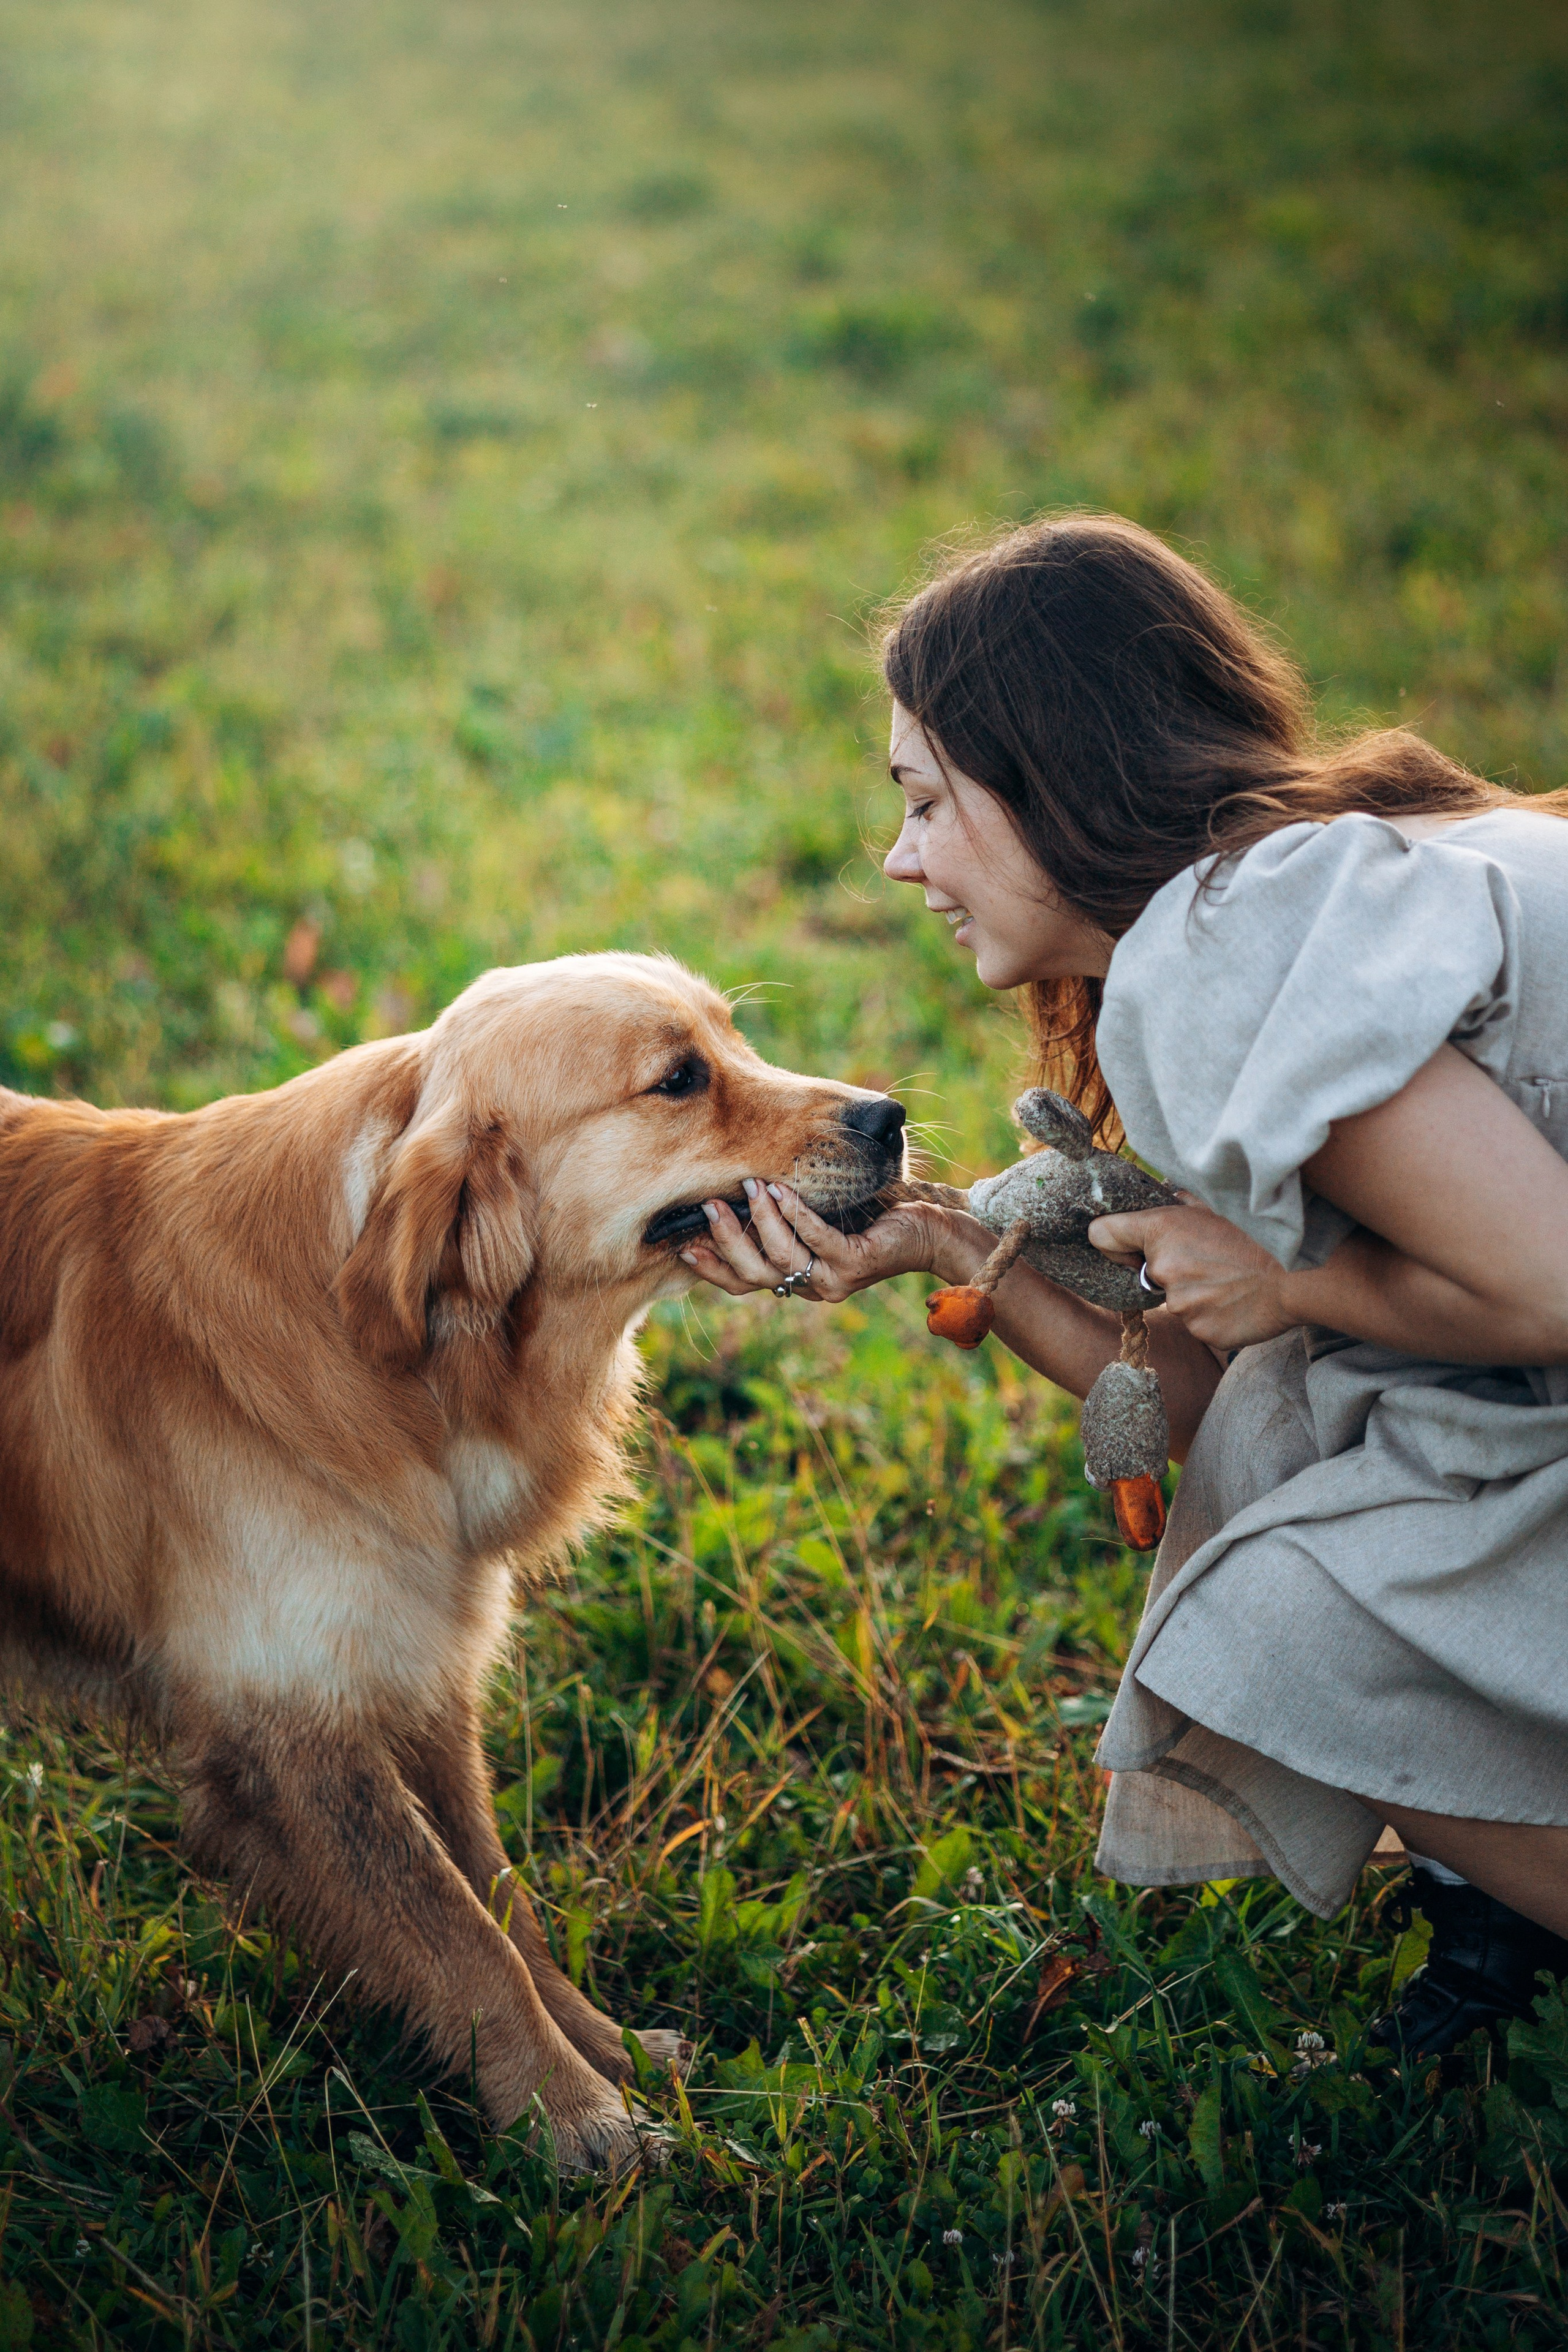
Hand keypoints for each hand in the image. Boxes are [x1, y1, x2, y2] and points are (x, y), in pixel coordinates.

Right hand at [679, 1180, 992, 1303]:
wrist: (930, 1231)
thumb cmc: (874, 1217)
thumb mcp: (820, 1217)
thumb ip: (784, 1217)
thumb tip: (735, 1192)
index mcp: (796, 1280)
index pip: (742, 1283)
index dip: (711, 1268)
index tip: (683, 1245)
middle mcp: (811, 1286)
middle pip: (753, 1274)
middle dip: (727, 1240)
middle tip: (709, 1205)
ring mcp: (834, 1279)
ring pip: (782, 1257)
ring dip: (760, 1220)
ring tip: (749, 1186)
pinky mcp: (857, 1262)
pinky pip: (818, 1239)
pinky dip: (796, 1213)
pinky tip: (781, 1189)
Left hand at [1087, 1197, 1294, 1350]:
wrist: (1299, 1276)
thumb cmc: (1260, 1233)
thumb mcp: (1219, 1205)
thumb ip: (1184, 1203)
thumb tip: (1168, 1195)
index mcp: (1162, 1229)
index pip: (1104, 1234)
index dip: (1111, 1241)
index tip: (1123, 1247)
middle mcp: (1163, 1268)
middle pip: (1148, 1273)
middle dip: (1171, 1270)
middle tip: (1211, 1262)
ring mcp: (1180, 1304)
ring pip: (1175, 1300)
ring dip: (1195, 1294)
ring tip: (1231, 1281)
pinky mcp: (1199, 1331)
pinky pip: (1196, 1323)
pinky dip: (1212, 1314)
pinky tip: (1236, 1301)